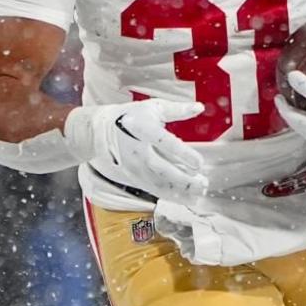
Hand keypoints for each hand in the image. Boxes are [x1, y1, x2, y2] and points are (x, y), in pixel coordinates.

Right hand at [63, 99, 208, 198]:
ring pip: (159, 184)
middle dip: (184, 180)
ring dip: (180, 191)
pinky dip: (171, 196)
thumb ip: (177, 110)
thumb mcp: (153, 107)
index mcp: (143, 128)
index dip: (182, 154)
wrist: (101, 131)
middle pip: (162, 170)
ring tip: (199, 193)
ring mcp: (134, 167)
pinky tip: (187, 197)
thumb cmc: (132, 116)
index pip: (164, 143)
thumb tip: (200, 107)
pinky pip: (155, 190)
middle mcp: (137, 151)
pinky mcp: (134, 177)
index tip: (199, 163)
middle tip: (203, 183)